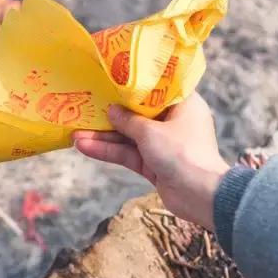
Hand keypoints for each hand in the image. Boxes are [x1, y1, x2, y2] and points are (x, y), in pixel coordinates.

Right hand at [73, 94, 228, 228]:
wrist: (201, 196)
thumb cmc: (182, 152)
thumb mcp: (150, 132)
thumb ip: (127, 120)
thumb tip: (112, 110)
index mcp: (182, 105)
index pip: (156, 90)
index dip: (132, 86)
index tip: (111, 82)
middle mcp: (173, 122)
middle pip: (137, 115)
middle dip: (110, 116)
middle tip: (85, 109)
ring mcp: (163, 145)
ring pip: (129, 137)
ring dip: (104, 137)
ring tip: (76, 134)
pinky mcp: (154, 165)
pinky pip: (128, 154)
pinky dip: (109, 152)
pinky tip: (85, 148)